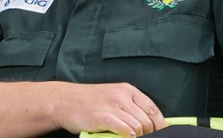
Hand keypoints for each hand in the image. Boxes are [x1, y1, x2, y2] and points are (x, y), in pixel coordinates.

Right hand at [52, 82, 166, 136]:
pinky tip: (124, 136)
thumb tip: (150, 125)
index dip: (160, 126)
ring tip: (128, 137)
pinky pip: (126, 130)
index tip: (159, 134)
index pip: (153, 110)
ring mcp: (111, 105)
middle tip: (140, 137)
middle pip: (147, 121)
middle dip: (147, 134)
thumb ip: (130, 108)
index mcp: (127, 90)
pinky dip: (128, 136)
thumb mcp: (112, 98)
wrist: (62, 101)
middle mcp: (121, 96)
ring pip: (138, 127)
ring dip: (136, 136)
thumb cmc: (87, 102)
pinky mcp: (102, 116)